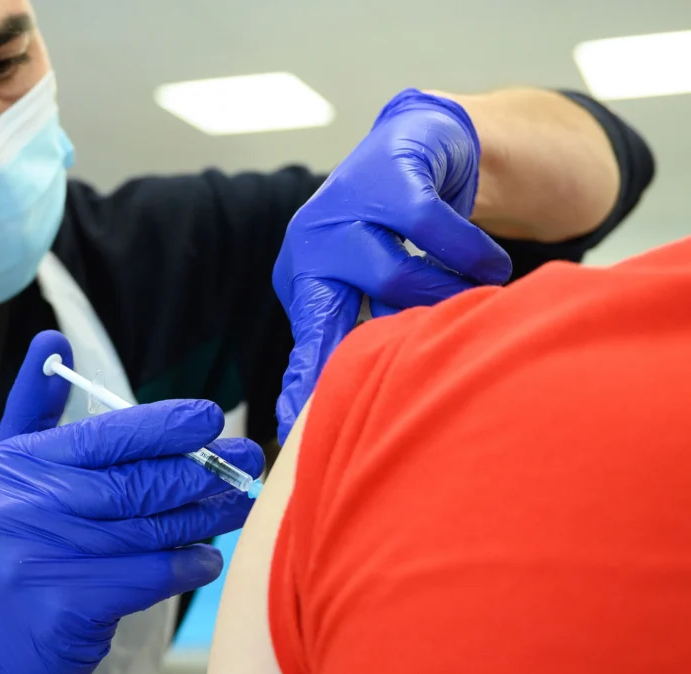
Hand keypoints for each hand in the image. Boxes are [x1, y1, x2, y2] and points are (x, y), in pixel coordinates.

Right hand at [0, 331, 264, 673]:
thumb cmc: (11, 554)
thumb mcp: (7, 479)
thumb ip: (33, 414)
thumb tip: (51, 340)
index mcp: (2, 466)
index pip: (99, 435)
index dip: (161, 424)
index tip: (207, 417)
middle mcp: (12, 506)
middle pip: (130, 480)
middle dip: (197, 470)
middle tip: (241, 461)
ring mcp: (34, 557)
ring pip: (146, 527)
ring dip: (202, 515)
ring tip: (235, 504)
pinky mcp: (63, 605)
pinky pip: (148, 574)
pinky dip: (186, 564)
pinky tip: (206, 557)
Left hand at [273, 89, 513, 441]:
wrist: (421, 140)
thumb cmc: (396, 229)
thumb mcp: (372, 281)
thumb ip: (367, 328)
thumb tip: (367, 399)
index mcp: (304, 278)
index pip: (304, 341)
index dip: (303, 383)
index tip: (293, 425)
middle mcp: (312, 244)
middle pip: (334, 316)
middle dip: (365, 354)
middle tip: (405, 376)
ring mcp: (343, 206)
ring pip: (396, 278)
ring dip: (446, 294)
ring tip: (473, 294)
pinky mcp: (387, 175)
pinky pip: (434, 231)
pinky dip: (471, 253)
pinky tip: (489, 262)